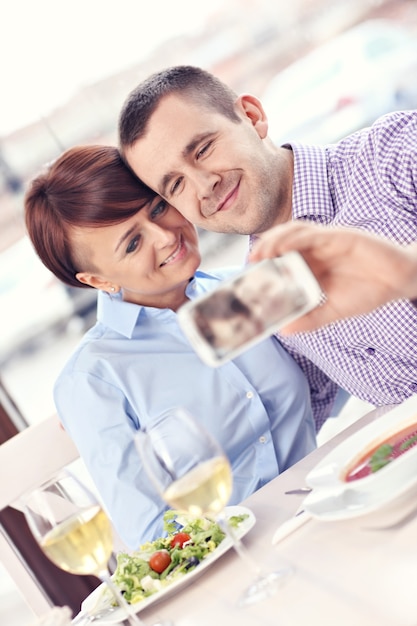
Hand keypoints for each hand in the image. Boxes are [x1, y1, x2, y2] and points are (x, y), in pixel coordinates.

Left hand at [249, 222, 416, 332]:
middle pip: (281, 242)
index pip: (280, 259)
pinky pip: (311, 233)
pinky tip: (281, 248)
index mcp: (312, 265)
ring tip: (260, 256)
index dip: (262, 265)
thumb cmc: (368, 291)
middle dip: (262, 250)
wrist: (401, 282)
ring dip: (273, 241)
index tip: (246, 277)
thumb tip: (284, 330)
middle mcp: (315, 250)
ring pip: (292, 232)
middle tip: (249, 266)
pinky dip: (292, 238)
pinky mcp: (340, 235)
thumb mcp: (334, 311)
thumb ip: (310, 319)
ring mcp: (327, 241)